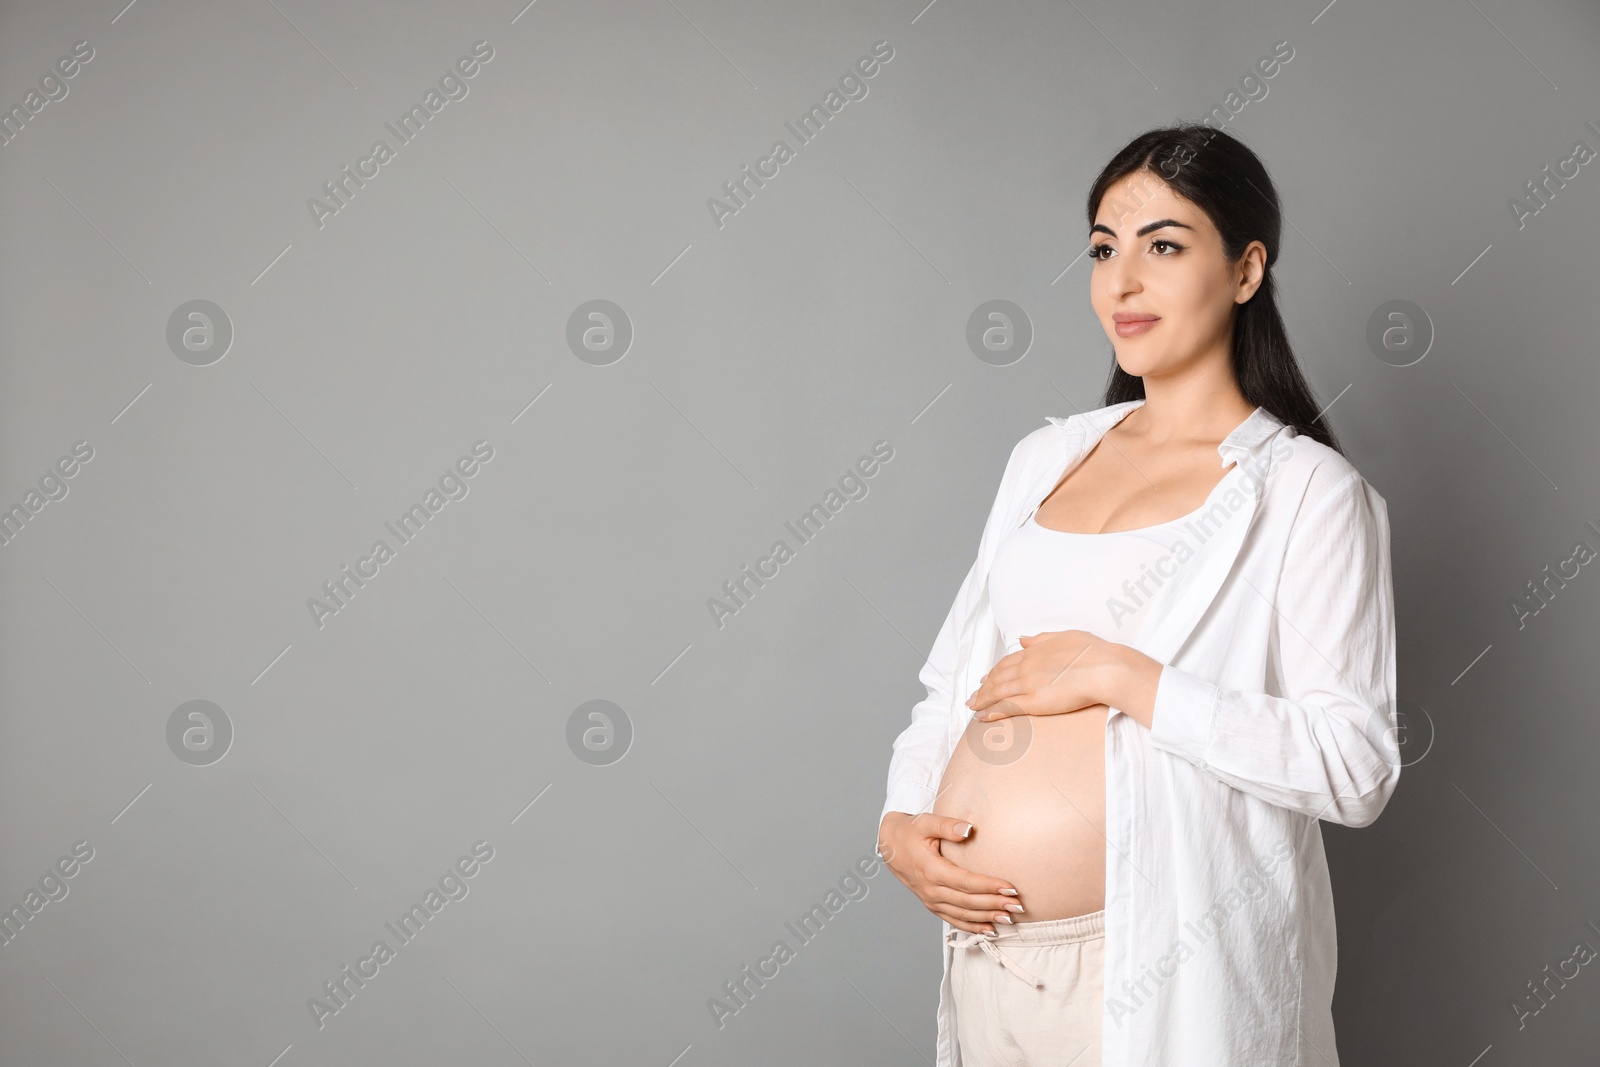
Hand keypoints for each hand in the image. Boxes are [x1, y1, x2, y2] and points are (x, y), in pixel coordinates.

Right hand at [878, 812, 1024, 933]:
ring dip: (987, 918)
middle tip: (1018, 906)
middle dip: (994, 904)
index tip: (1010, 888)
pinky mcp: (931, 905)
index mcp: (930, 869)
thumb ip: (947, 825)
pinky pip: (953, 920)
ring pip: (963, 914)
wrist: (890, 845)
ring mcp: (930, 900)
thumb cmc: (910, 831)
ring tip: (1010, 918)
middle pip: (968, 901)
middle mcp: (930, 889)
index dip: (989, 886)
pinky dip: (972, 927)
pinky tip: (990, 929)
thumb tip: (968, 829)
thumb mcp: (925, 822)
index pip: (965, 882)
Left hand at [964, 630, 1113, 720]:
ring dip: (982, 701)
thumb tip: (1022, 640)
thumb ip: (1040, 640)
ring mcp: (1028, 685)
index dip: (993, 673)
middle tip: (972, 698)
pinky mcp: (1034, 702)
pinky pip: (1007, 708)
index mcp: (1033, 652)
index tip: (985, 680)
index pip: (1005, 663)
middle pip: (997, 679)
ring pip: (998, 693)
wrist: (1104, 669)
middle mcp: (1026, 667)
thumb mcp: (1064, 637)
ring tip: (972, 708)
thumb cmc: (1092, 652)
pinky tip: (983, 718)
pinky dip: (992, 712)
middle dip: (983, 689)